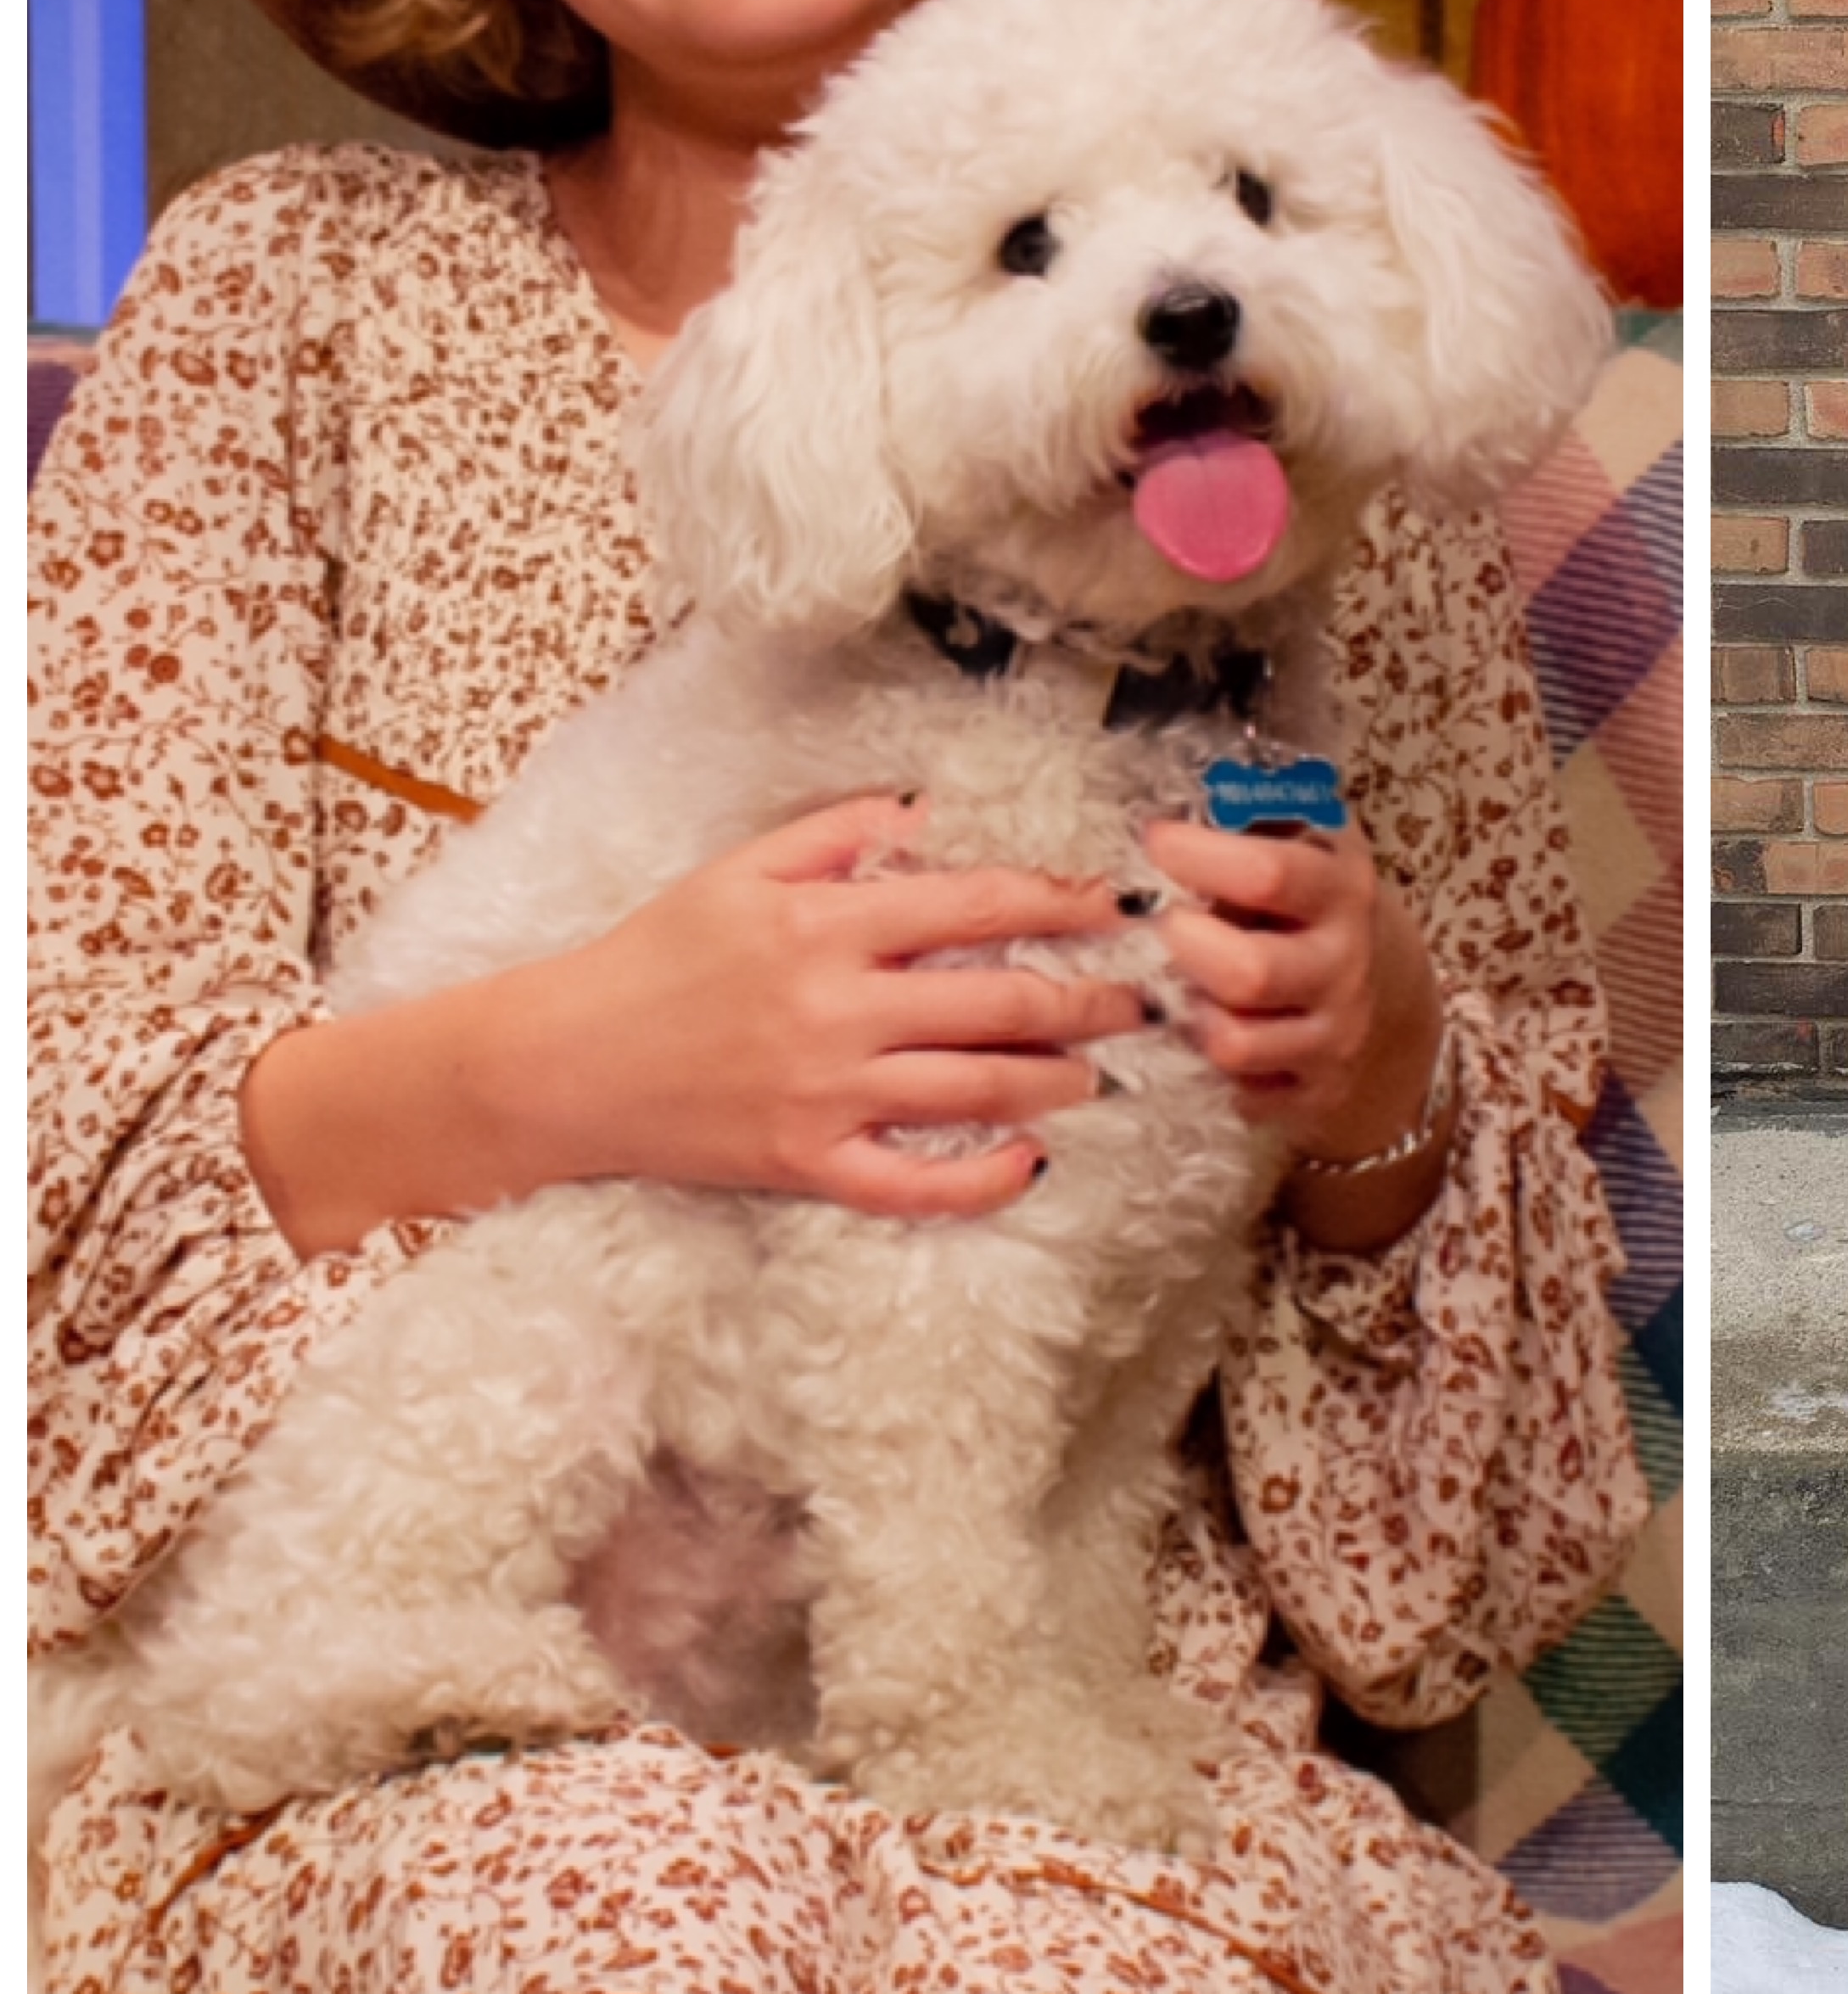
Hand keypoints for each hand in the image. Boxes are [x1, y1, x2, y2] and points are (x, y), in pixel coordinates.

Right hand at [244, 795, 1155, 1251]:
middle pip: (1002, 1002)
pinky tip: (1030, 1163)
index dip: (1066, 904)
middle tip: (1143, 1000)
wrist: (559, 1062)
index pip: (981, 906)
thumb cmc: (653, 954)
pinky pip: (915, 1182)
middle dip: (1089, 999)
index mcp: (828, 923)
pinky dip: (981, 1178)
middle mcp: (839, 1007)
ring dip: (1057, 1079)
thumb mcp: (740, 867)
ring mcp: (827, 1093)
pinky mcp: (808, 1161)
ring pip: (977, 1089)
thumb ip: (841, 831)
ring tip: (1100, 1070)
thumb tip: (931, 811)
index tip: (1120, 906)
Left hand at [1141, 815, 1442, 1167]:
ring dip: (1189, 1014)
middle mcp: (1344, 965)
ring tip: (1177, 984)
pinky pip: (1240, 1095)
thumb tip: (1164, 787)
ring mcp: (1332, 1035)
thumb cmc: (1310, 899)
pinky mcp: (1313, 1091)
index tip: (1155, 840)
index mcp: (1340, 888)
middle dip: (1186, 945)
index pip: (1270, 872)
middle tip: (1162, 923)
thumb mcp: (1301, 839)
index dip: (1197, 855)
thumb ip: (1247, 814)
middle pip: (1250, 971)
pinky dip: (1207, 1067)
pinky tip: (1202, 1031)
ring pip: (1236, 1044)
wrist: (1382, 981)